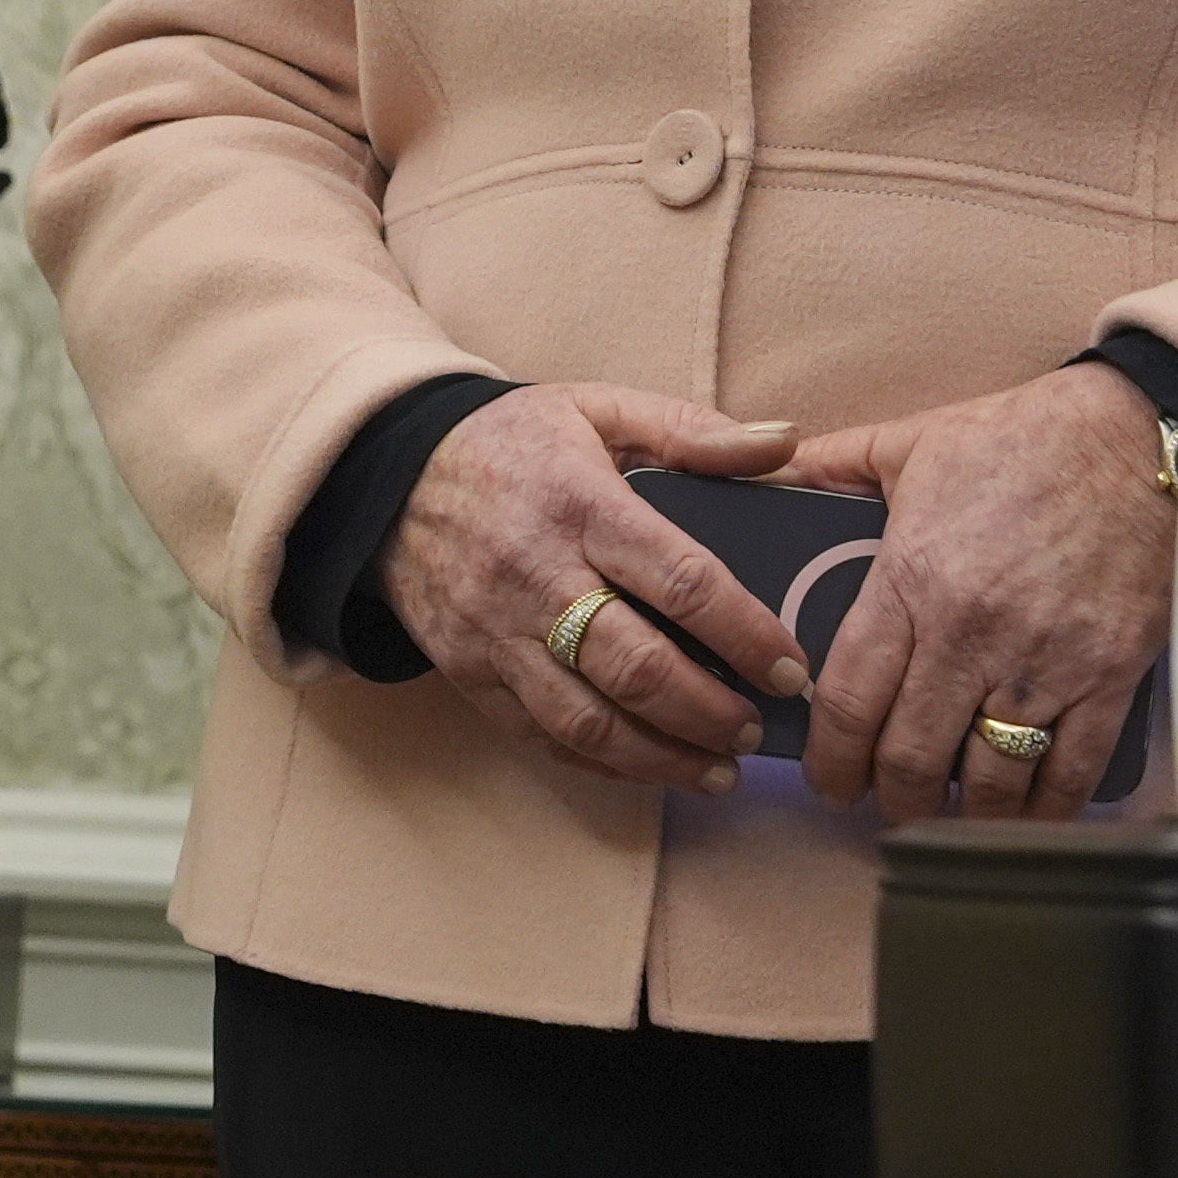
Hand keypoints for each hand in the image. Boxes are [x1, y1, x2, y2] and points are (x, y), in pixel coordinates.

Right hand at [378, 389, 815, 794]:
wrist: (386, 473)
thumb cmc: (511, 442)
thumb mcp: (597, 409)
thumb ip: (693, 432)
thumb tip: (788, 443)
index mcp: (580, 504)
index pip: (680, 580)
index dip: (746, 634)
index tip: (791, 670)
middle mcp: (535, 573)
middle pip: (636, 667)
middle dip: (710, 712)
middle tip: (758, 729)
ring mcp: (494, 629)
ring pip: (587, 718)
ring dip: (662, 757)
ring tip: (718, 768)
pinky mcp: (467, 668)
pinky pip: (539, 734)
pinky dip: (601, 762)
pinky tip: (648, 766)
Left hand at [786, 367, 1176, 819]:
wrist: (1141, 437)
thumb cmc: (1025, 438)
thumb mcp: (910, 443)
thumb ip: (828, 469)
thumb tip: (763, 476)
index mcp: (914, 581)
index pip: (851, 700)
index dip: (831, 759)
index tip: (826, 781)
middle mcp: (974, 635)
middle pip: (913, 756)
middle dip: (889, 797)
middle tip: (881, 805)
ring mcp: (1046, 663)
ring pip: (991, 779)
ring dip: (963, 814)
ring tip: (945, 814)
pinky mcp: (1110, 677)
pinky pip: (1074, 771)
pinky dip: (1045, 808)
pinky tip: (1023, 812)